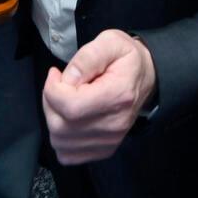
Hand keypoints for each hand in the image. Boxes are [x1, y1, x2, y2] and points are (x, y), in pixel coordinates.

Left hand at [41, 30, 156, 164]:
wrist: (147, 77)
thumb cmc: (126, 59)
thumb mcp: (110, 42)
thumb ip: (87, 57)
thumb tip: (67, 79)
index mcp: (117, 96)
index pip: (70, 106)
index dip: (53, 90)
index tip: (56, 75)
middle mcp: (114, 124)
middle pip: (61, 126)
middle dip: (50, 102)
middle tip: (59, 85)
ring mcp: (110, 140)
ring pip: (60, 141)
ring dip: (53, 118)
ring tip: (65, 99)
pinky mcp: (104, 149)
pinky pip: (68, 154)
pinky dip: (60, 138)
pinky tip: (68, 118)